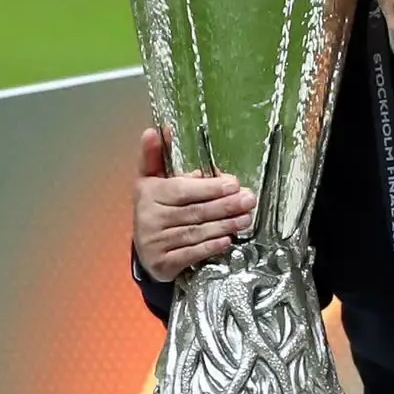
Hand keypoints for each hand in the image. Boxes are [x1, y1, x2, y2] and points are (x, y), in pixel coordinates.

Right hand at [132, 127, 256, 280]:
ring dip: (224, 225)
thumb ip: (157, 155)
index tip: (233, 183)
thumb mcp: (152, 179)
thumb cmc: (155, 207)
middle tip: (248, 200)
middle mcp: (148, 218)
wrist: (145, 250)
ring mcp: (154, 242)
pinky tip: (227, 240)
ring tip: (245, 218)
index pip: (182, 190)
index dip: (208, 187)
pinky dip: (211, 247)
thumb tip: (160, 130)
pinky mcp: (162, 263)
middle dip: (225, 205)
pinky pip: (192, 253)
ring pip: (196, 232)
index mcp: (148, 193)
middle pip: (193, 211)